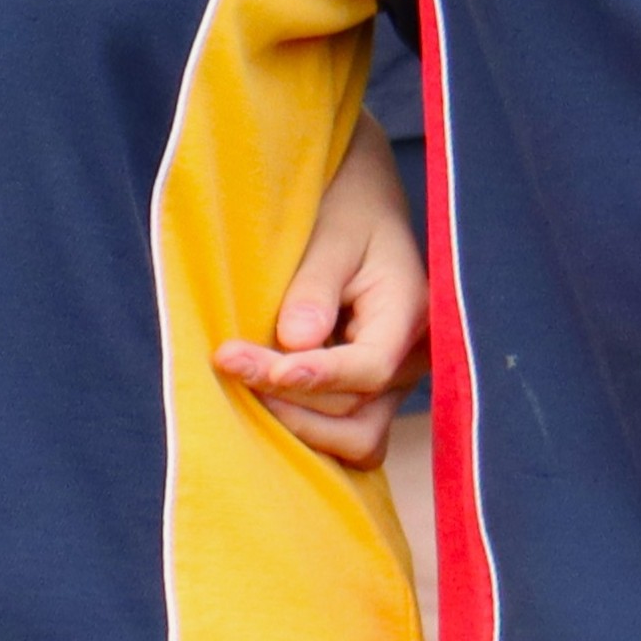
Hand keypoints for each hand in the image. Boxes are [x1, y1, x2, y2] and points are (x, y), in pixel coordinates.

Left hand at [215, 131, 424, 467]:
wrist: (362, 203)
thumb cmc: (347, 209)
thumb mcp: (332, 234)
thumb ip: (314, 288)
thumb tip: (296, 343)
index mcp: (409, 314)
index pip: (368, 367)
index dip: (316, 376)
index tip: (262, 369)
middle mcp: (412, 358)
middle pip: (355, 409)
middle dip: (289, 395)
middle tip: (228, 361)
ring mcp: (395, 381)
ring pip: (357, 437)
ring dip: (298, 423)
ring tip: (243, 385)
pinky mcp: (370, 390)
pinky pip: (348, 430)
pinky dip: (310, 428)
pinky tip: (264, 404)